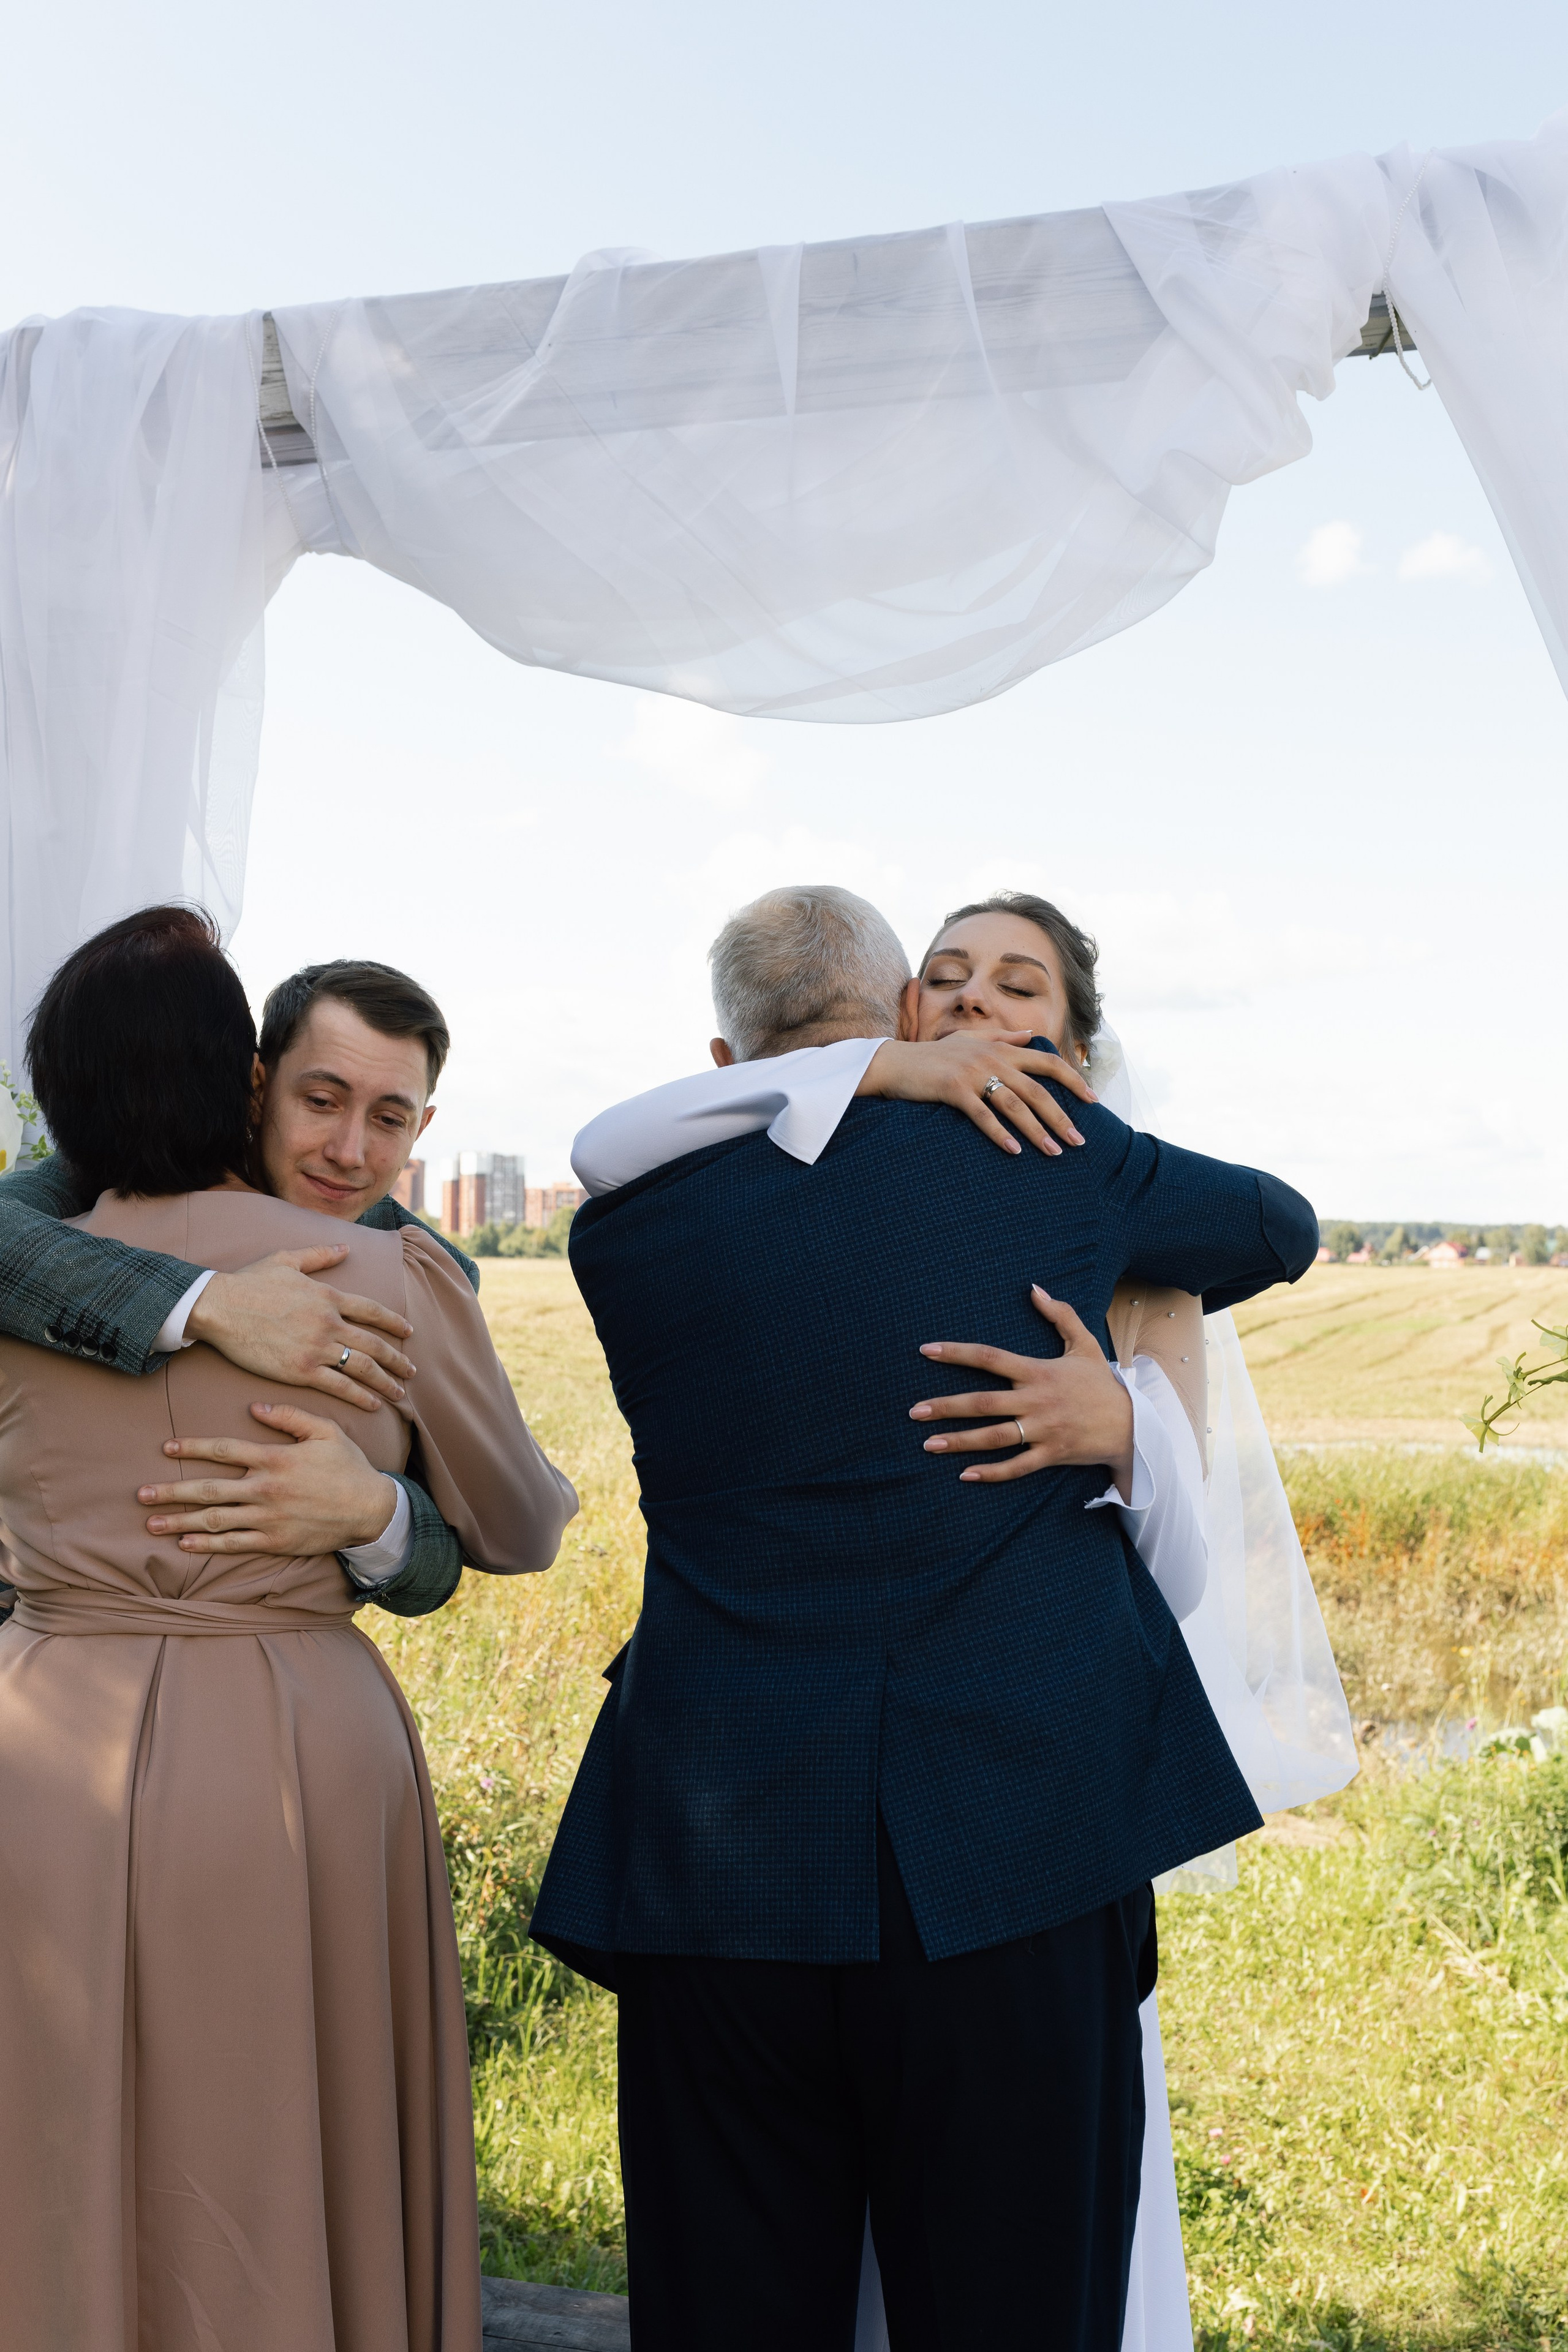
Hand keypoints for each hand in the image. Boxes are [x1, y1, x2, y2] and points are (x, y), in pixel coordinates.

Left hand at [138, 1403, 400, 1554]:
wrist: (370, 1509)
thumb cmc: (348, 1466)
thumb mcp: (326, 1431)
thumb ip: (290, 1416)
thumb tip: (255, 1406)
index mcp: (274, 1458)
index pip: (223, 1450)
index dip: (191, 1447)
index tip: (166, 1448)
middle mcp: (265, 1488)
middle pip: (207, 1489)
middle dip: (171, 1492)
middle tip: (141, 1495)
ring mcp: (268, 1518)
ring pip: (214, 1520)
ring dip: (179, 1522)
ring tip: (152, 1524)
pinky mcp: (274, 1541)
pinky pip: (234, 1544)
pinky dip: (208, 1545)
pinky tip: (186, 1544)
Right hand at [186, 1247, 414, 1412]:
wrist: (219, 1306)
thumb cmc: (248, 1282)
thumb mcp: (287, 1259)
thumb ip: (319, 1255)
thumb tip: (345, 1248)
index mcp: (328, 1296)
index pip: (373, 1311)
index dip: (394, 1322)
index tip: (409, 1331)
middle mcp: (330, 1323)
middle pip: (375, 1343)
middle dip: (396, 1359)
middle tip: (411, 1370)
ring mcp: (317, 1348)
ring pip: (363, 1367)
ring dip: (385, 1381)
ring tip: (399, 1391)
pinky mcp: (301, 1371)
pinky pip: (340, 1386)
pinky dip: (360, 1396)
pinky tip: (373, 1404)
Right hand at [857, 1034, 1093, 1156]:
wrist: (894, 1062)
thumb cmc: (933, 1056)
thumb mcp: (970, 1039)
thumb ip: (1003, 1037)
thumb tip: (1031, 1037)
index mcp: (1001, 1047)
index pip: (1048, 1062)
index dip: (1073, 1080)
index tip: (1093, 1099)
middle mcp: (992, 1058)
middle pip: (1037, 1090)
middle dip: (1061, 1117)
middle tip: (1079, 1141)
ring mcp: (973, 1073)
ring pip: (1015, 1105)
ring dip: (1037, 1131)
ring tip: (1055, 1152)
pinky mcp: (953, 1089)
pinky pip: (982, 1115)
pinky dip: (999, 1134)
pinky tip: (1014, 1151)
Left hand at [909, 1288, 1133, 1491]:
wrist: (1133, 1425)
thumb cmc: (1102, 1383)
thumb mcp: (1085, 1344)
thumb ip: (1060, 1315)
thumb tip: (1034, 1288)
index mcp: (1038, 1371)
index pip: (990, 1358)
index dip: (957, 1353)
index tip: (926, 1350)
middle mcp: (1036, 1401)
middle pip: (983, 1402)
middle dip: (946, 1406)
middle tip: (914, 1410)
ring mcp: (1043, 1430)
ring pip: (994, 1437)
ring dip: (959, 1441)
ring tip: (928, 1444)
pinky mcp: (1051, 1454)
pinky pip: (1017, 1466)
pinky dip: (992, 1473)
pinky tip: (965, 1474)